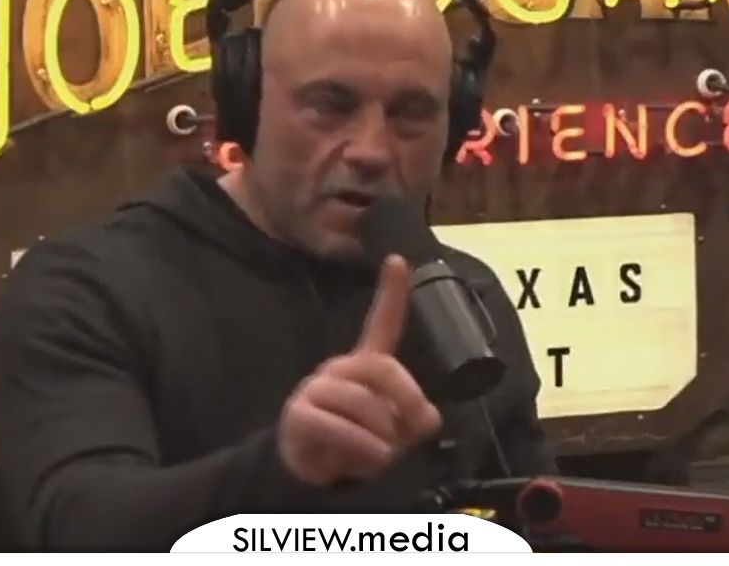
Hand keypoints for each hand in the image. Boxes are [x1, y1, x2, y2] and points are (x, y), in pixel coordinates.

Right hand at [278, 254, 442, 486]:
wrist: (312, 468)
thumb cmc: (358, 441)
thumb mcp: (396, 431)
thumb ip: (416, 419)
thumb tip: (428, 417)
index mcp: (366, 365)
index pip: (381, 323)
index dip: (392, 293)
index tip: (397, 259)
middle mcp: (340, 368)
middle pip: (383, 368)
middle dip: (407, 401)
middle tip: (411, 432)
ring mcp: (317, 388)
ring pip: (363, 403)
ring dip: (383, 437)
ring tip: (383, 455)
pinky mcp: (300, 413)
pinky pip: (337, 426)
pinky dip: (361, 447)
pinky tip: (370, 459)